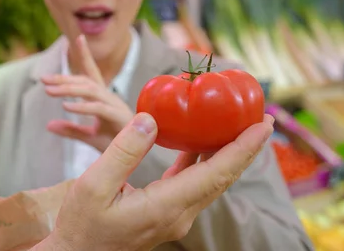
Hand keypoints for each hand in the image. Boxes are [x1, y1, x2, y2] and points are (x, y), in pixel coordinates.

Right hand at [33, 112, 273, 250]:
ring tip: (237, 126)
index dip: (242, 148)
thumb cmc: (81, 225)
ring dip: (226, 154)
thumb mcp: (93, 185)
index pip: (215, 174)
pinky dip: (201, 161)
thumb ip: (123, 151)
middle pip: (222, 178)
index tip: (263, 125)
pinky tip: (197, 143)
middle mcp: (178, 215)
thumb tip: (151, 119)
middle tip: (261, 118)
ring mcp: (174, 217)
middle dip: (245, 148)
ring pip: (210, 182)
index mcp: (165, 208)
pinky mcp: (165, 214)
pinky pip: (192, 184)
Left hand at [42, 35, 133, 151]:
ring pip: (91, 90)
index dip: (86, 55)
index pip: (92, 73)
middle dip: (65, 77)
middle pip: (86, 80)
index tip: (78, 37)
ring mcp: (115, 106)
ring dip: (69, 89)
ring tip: (49, 91)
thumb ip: (70, 130)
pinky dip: (82, 107)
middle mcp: (110, 98)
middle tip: (43, 79)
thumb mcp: (89, 137)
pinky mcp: (120, 118)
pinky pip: (99, 108)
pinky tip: (67, 107)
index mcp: (103, 99)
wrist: (140, 159)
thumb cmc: (118, 145)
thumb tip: (48, 124)